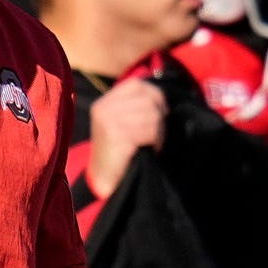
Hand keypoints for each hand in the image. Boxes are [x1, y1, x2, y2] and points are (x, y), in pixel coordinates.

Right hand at [85, 75, 168, 201]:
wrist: (105, 182)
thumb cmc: (120, 155)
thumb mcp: (122, 124)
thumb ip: (136, 108)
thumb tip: (163, 97)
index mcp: (104, 102)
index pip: (138, 85)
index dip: (155, 97)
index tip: (160, 115)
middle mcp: (104, 108)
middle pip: (149, 100)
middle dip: (159, 119)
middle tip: (153, 138)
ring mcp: (108, 120)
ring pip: (152, 115)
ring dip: (158, 133)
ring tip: (149, 145)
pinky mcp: (116, 134)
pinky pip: (149, 130)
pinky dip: (155, 142)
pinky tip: (148, 150)